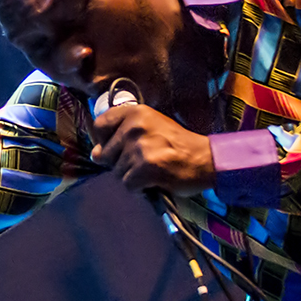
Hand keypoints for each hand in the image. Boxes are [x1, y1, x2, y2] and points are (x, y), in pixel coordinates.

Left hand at [90, 104, 213, 195]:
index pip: (100, 126)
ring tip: (151, 169)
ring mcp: (140, 147)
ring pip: (116, 172)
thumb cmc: (177, 145)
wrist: (206, 159)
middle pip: (105, 153)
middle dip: (120, 162)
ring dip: (131, 176)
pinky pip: (128, 185)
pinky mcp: (146, 168)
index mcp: (135, 112)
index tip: (116, 146)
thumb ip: (121, 135)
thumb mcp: (150, 127)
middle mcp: (135, 127)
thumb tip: (95, 154)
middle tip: (143, 160)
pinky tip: (154, 180)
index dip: (103, 140)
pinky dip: (139, 187)